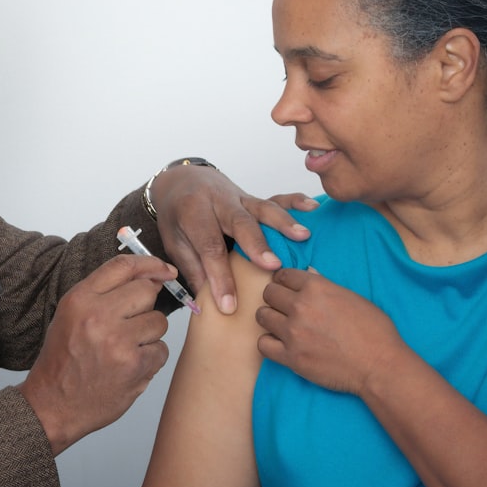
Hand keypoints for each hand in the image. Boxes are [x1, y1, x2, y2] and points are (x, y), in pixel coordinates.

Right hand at [18, 254, 172, 455]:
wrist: (53, 405)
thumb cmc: (64, 359)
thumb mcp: (71, 315)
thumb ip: (104, 293)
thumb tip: (150, 277)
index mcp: (80, 299)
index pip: (123, 266)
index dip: (150, 264)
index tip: (165, 270)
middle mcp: (98, 316)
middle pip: (146, 291)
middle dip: (146, 306)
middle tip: (132, 323)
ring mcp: (118, 342)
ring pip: (159, 322)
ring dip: (149, 334)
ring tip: (125, 348)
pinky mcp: (135, 366)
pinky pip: (161, 350)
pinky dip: (151, 359)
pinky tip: (129, 366)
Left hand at [149, 163, 317, 314]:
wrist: (183, 181)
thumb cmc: (178, 216)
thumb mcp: (174, 242)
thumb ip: (193, 269)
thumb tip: (207, 305)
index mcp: (192, 213)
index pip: (209, 247)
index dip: (220, 278)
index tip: (229, 305)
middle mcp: (218, 202)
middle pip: (239, 223)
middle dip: (256, 245)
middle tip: (272, 266)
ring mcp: (239, 198)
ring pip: (262, 208)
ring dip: (283, 222)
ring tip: (303, 236)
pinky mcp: (254, 198)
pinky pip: (276, 197)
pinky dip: (295, 201)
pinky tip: (312, 208)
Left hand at [255, 268, 405, 395]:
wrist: (380, 365)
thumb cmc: (374, 330)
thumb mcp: (352, 297)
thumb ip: (325, 286)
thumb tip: (308, 274)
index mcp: (316, 288)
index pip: (284, 275)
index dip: (284, 280)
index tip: (286, 288)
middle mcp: (301, 306)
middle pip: (269, 293)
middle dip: (275, 298)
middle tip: (283, 307)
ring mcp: (293, 332)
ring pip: (262, 316)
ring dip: (270, 318)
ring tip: (281, 324)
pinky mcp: (291, 357)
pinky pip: (263, 344)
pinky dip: (269, 343)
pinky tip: (280, 343)